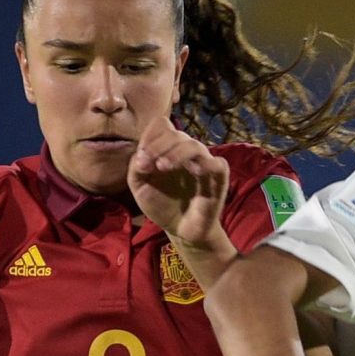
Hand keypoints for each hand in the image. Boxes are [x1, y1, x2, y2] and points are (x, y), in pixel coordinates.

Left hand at [130, 121, 231, 250]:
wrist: (180, 229)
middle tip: (147, 166)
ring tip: (163, 167)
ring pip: (194, 145)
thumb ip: (136, 168)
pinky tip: (196, 172)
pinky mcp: (218, 179)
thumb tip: (141, 156)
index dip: (150, 137)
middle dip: (158, 146)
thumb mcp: (140, 187)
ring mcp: (203, 164)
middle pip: (175, 134)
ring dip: (176, 153)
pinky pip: (218, 164)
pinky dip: (207, 164)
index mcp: (168, 149)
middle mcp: (186, 152)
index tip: (141, 162)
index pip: (162, 126)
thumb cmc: (161, 205)